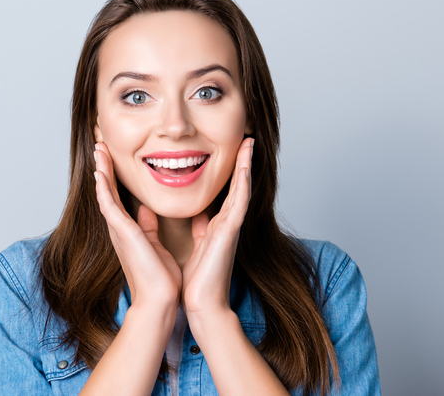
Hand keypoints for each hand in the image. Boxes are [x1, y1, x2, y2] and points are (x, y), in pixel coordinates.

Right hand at [94, 143, 181, 309]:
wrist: (160, 299)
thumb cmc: (161, 278)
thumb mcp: (155, 244)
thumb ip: (149, 227)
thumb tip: (147, 211)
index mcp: (128, 231)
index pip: (117, 197)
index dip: (114, 177)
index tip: (112, 158)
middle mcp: (119, 228)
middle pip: (106, 191)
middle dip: (103, 168)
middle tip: (100, 146)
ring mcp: (118, 230)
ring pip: (105, 193)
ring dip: (101, 170)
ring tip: (98, 149)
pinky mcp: (122, 231)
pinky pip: (108, 203)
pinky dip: (103, 186)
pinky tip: (100, 170)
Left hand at [181, 137, 253, 316]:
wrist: (202, 304)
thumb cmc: (197, 280)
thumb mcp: (195, 245)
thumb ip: (198, 228)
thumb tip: (197, 214)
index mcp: (216, 225)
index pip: (225, 191)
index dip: (230, 171)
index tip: (231, 150)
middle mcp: (226, 223)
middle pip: (237, 185)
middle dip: (242, 162)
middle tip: (246, 138)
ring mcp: (231, 226)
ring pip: (241, 188)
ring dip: (245, 165)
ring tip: (248, 142)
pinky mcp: (230, 232)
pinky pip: (239, 201)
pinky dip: (242, 182)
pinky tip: (244, 166)